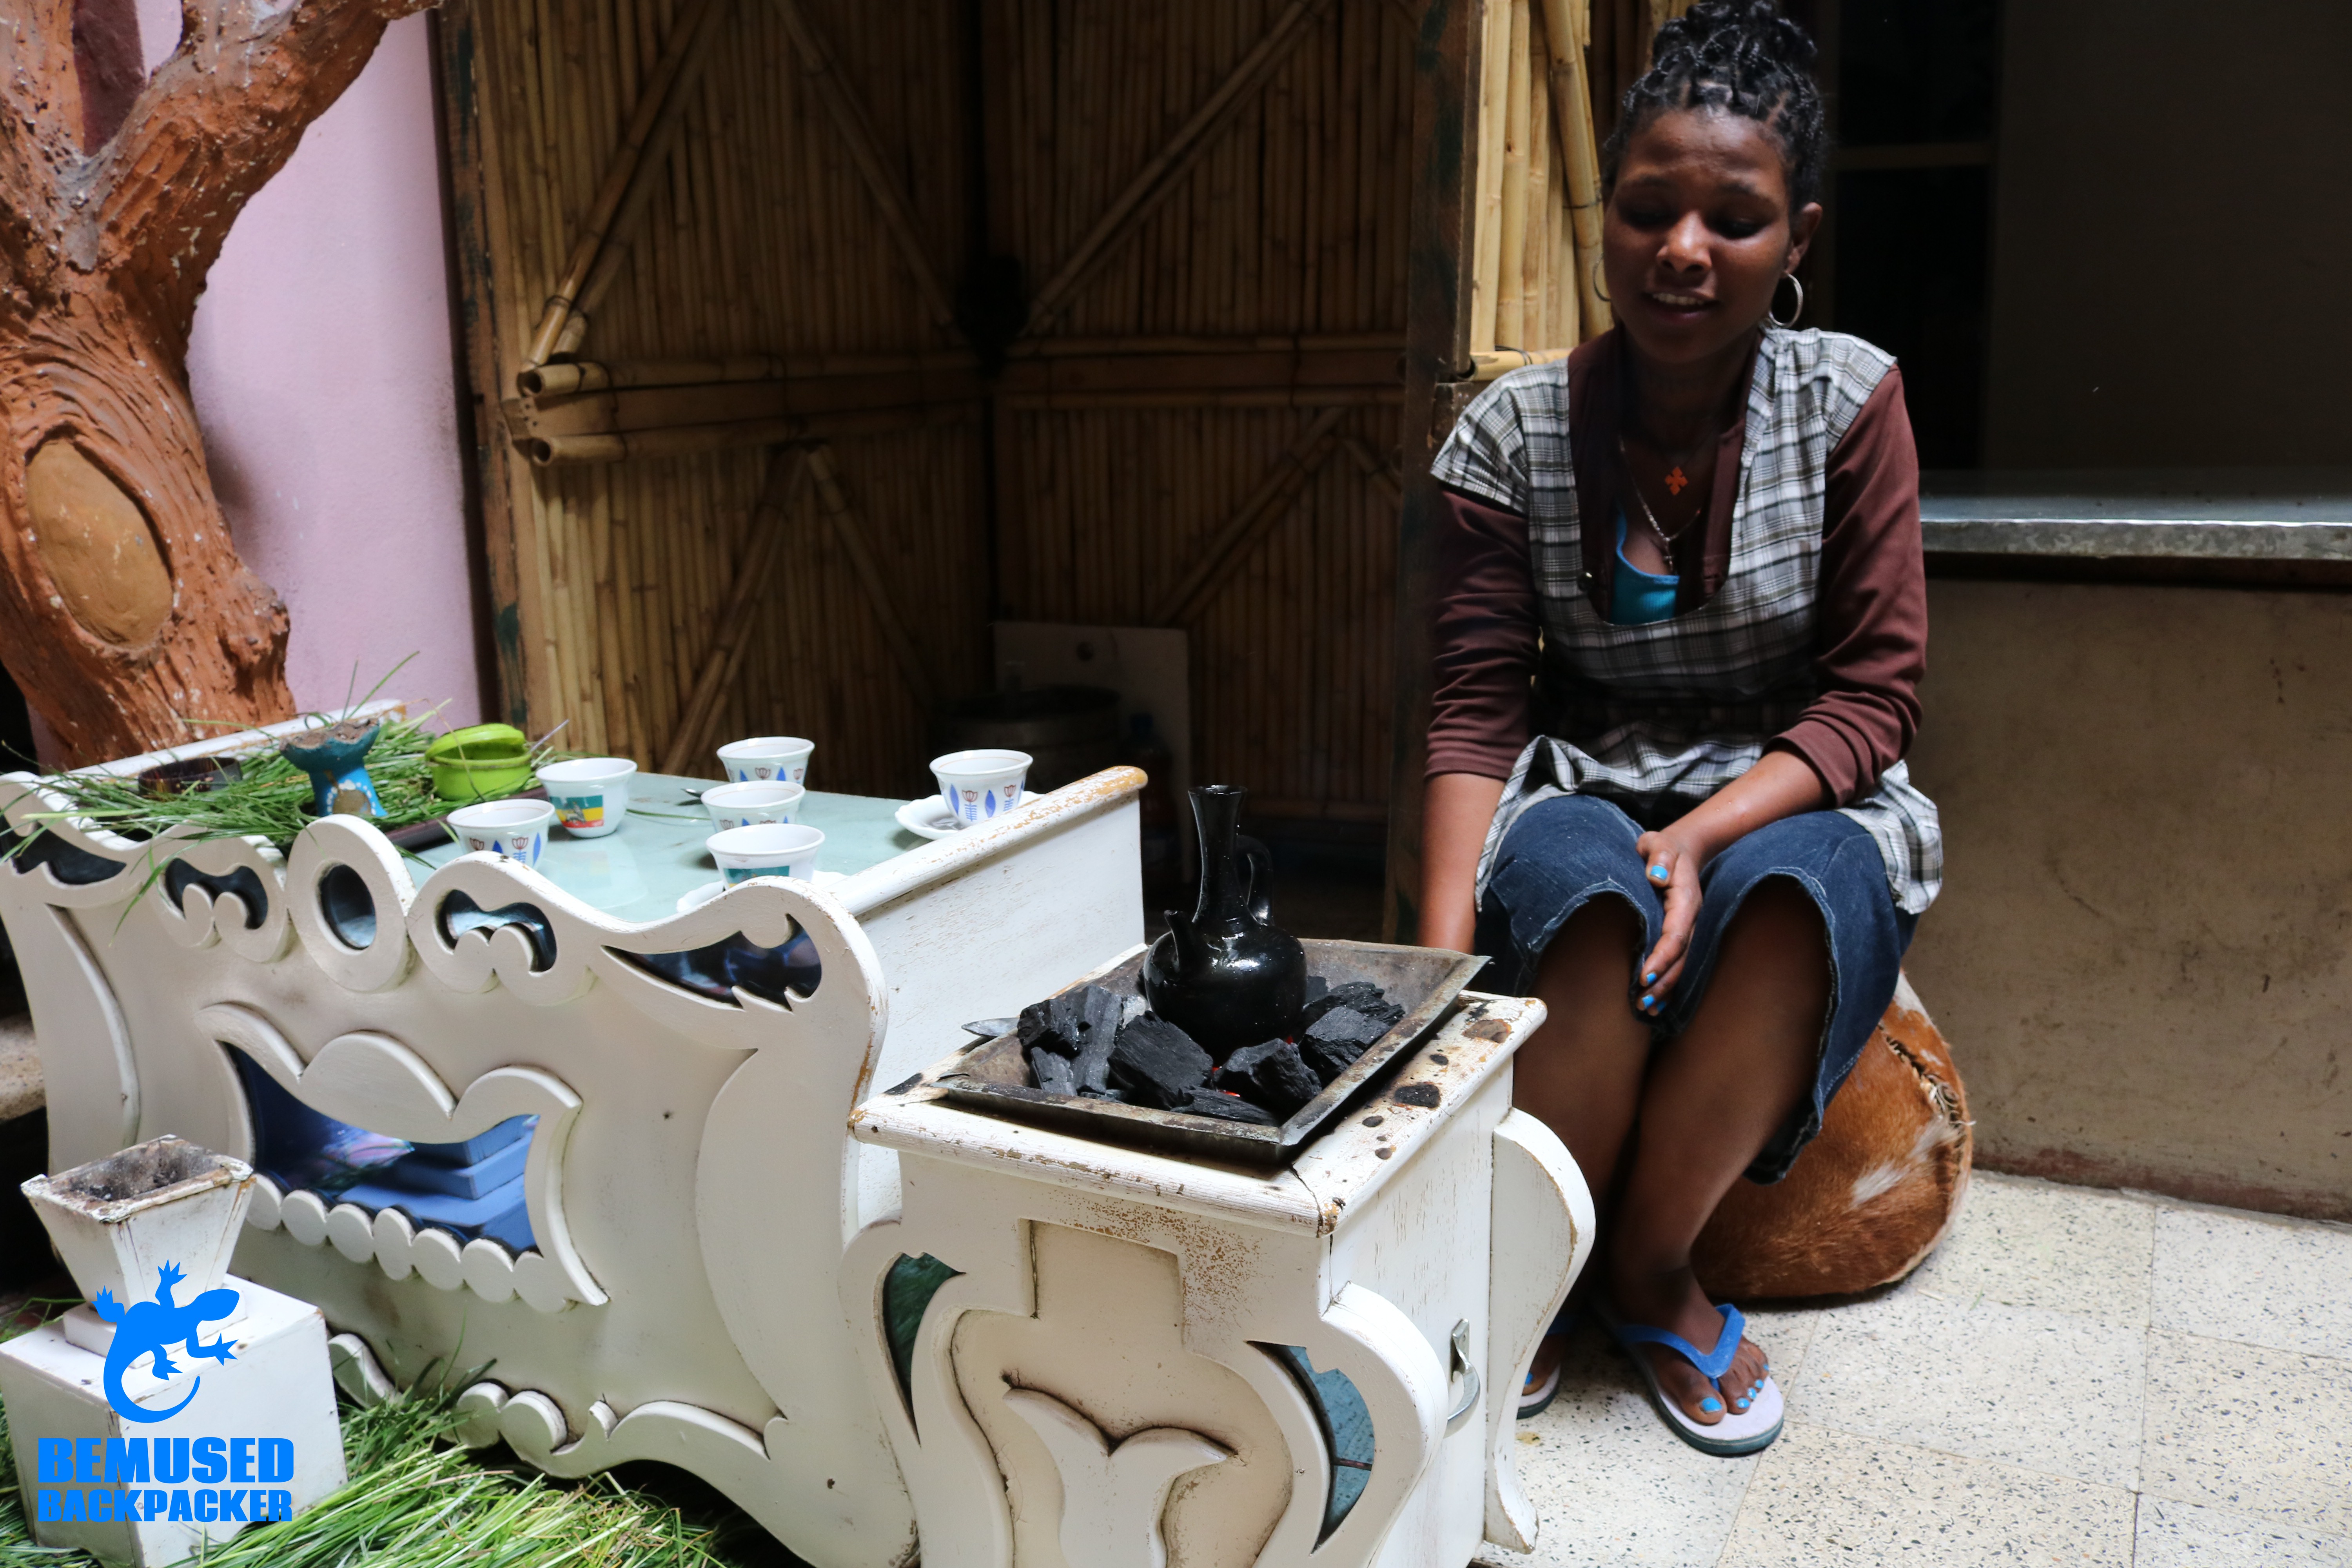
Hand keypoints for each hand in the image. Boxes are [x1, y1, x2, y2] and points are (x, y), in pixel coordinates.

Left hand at [1632, 826, 1704, 1012]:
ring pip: (1681, 964)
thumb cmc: (1665, 848)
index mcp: (1686, 901)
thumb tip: (1655, 876)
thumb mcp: (1659, 844)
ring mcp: (1688, 929)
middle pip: (1681, 957)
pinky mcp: (1682, 934)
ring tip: (1647, 1009)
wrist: (1683, 850)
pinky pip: (1678, 962)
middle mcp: (1691, 919)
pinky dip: (1669, 983)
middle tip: (1643, 1003)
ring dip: (1666, 988)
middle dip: (1664, 982)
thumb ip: (1658, 856)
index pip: (1676, 934)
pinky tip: (1656, 1003)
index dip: (1662, 957)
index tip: (1644, 976)